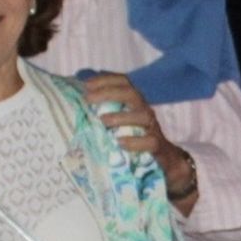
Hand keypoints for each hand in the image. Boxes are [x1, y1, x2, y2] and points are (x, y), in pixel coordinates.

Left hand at [81, 74, 191, 188]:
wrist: (163, 161)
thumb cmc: (134, 139)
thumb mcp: (118, 123)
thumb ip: (103, 112)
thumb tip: (77, 100)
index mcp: (134, 103)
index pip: (124, 82)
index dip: (106, 80)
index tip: (86, 85)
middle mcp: (144, 111)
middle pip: (132, 94)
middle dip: (109, 93)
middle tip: (88, 99)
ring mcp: (152, 128)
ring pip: (143, 116)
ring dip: (121, 116)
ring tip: (102, 120)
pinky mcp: (158, 147)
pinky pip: (150, 141)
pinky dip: (135, 142)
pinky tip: (120, 143)